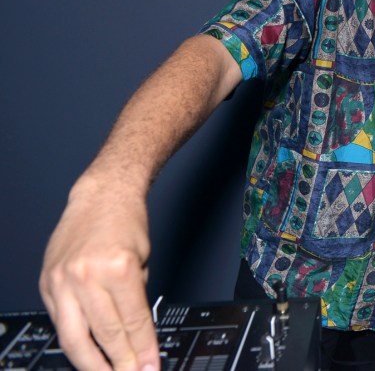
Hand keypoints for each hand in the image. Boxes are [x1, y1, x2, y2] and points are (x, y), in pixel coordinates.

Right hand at [39, 177, 159, 370]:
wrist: (100, 196)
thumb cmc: (126, 223)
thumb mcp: (144, 260)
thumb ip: (136, 298)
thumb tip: (136, 337)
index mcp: (118, 268)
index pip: (133, 322)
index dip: (144, 350)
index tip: (152, 368)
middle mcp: (86, 275)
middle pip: (105, 334)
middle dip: (121, 363)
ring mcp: (62, 281)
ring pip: (76, 336)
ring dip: (93, 363)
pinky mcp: (47, 284)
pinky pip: (61, 323)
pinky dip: (74, 342)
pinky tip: (86, 355)